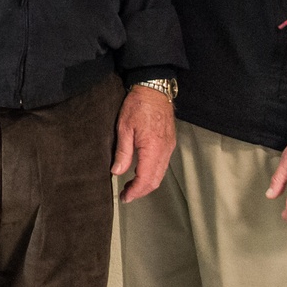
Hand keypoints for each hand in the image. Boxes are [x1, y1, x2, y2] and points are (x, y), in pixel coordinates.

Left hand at [112, 86, 175, 201]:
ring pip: (161, 173)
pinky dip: (153, 173)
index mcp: (153, 148)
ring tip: (132, 186)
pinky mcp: (170, 142)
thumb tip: (117, 172)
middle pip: (155, 180)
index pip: (146, 178)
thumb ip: (122, 152)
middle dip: (141, 191)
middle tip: (126, 195)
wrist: (154, 88)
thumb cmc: (138, 105)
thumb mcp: (124, 127)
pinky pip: (163, 164)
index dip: (136, 191)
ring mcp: (169, 146)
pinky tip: (142, 172)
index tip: (125, 197)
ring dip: (147, 183)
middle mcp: (165, 150)